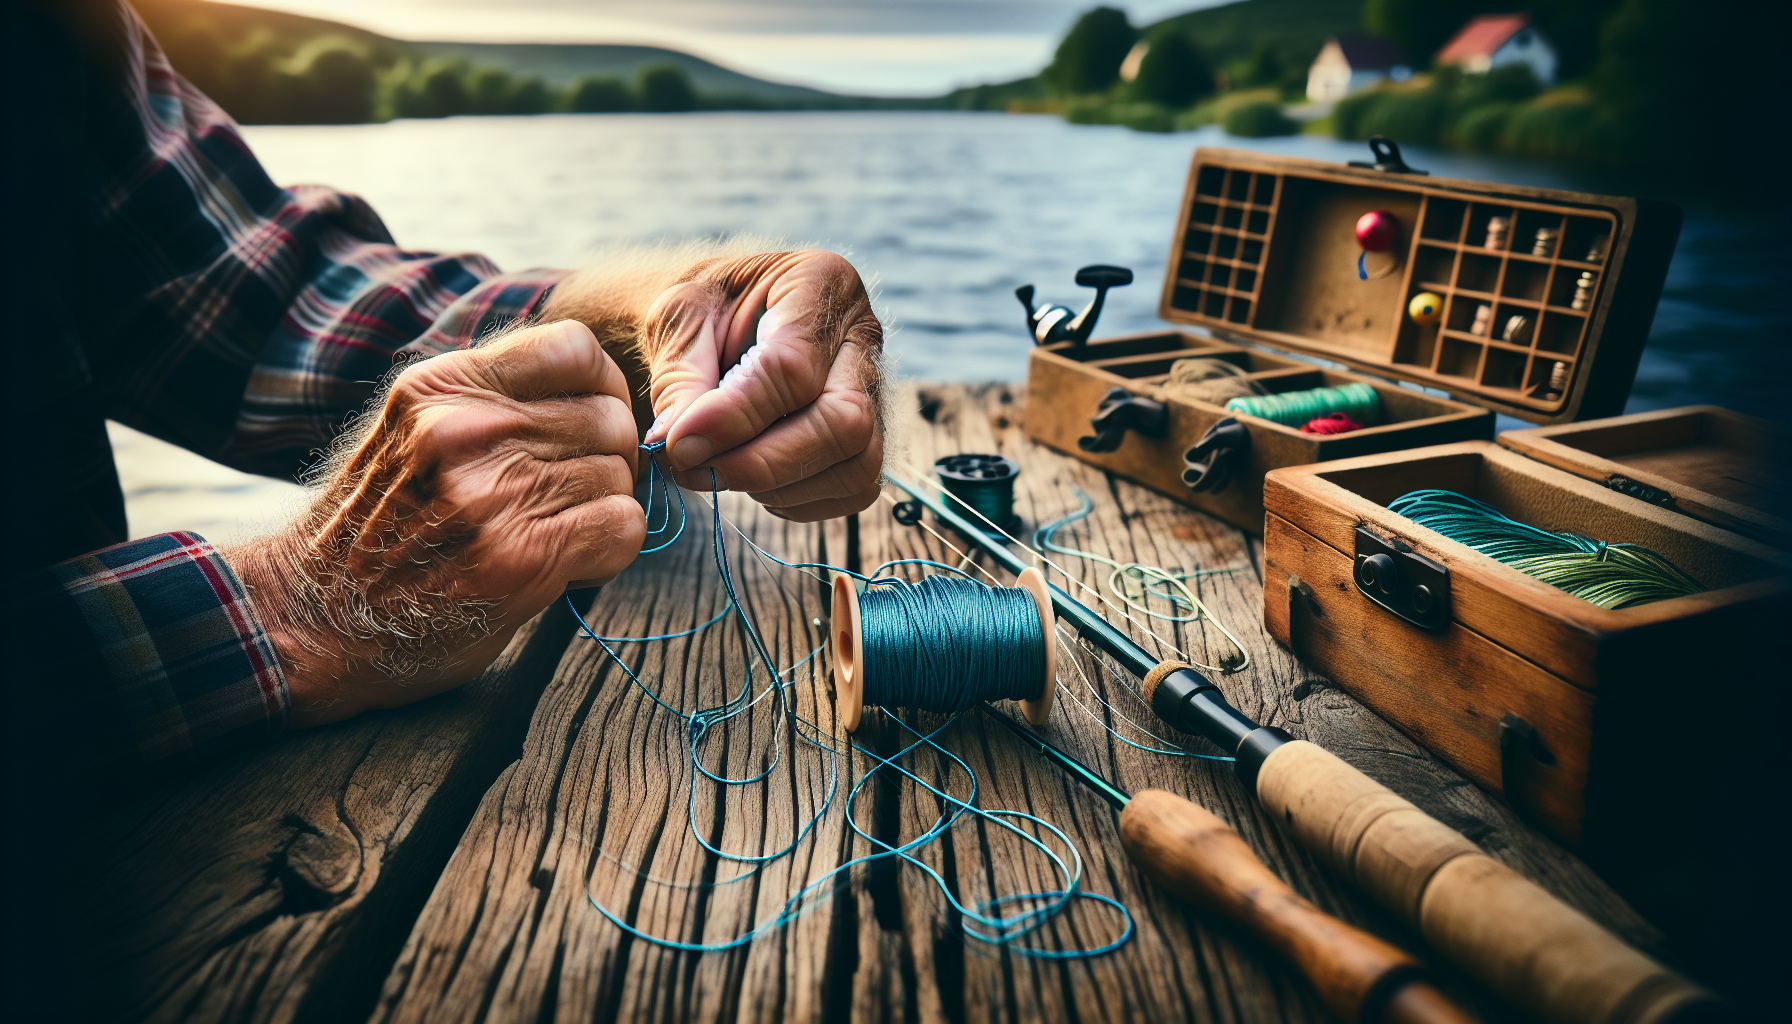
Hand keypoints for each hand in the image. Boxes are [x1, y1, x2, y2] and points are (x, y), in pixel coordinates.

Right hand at [227, 320, 643, 727]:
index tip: (588, 426)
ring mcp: (492, 493)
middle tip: (572, 497)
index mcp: (441, 388)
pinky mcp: (520, 556)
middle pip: (609, 418)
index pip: (575, 348)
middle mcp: (466, 431)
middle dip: (608, 460)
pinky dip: (610, 551)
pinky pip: (622, 526)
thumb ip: (492, 401)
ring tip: (553, 534)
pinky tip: (567, 565)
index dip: (602, 389)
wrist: (314, 618)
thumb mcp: (416, 432)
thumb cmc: (378, 528)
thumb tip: (602, 392)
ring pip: (619, 475)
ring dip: (604, 510)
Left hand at [641, 250, 884, 520]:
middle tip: (695, 470)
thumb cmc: (704, 311)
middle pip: (844, 422)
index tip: (678, 443)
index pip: (794, 366)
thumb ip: (679, 378)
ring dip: (778, 485)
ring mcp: (878, 391)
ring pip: (856, 464)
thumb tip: (678, 446)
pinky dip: (795, 500)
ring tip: (718, 469)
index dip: (734, 416)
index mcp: (820, 281)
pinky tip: (753, 478)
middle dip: (762, 462)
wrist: (725, 322)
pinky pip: (852, 490)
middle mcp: (863, 337)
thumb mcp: (678, 319)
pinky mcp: (874, 439)